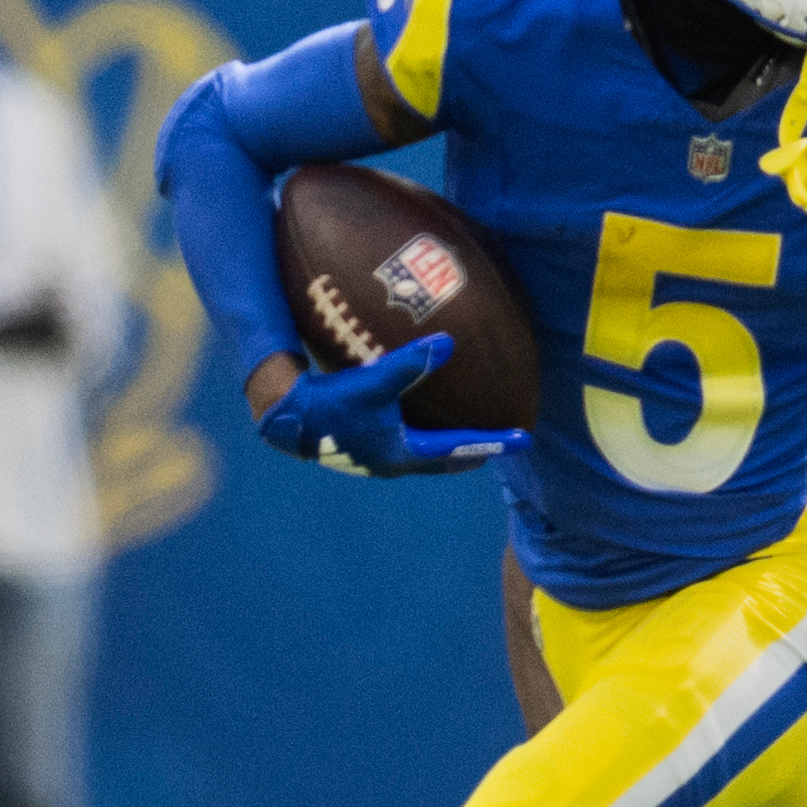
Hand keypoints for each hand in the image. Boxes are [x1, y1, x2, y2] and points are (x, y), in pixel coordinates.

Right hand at [254, 334, 526, 477]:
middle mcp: (394, 463)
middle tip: (496, 444)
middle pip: (445, 461)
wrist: (283, 419)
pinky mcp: (361, 449)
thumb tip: (448, 343)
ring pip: (423, 457)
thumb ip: (409, 364)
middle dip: (471, 452)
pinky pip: (402, 445)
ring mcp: (376, 459)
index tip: (523, 441)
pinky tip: (413, 422)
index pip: (461, 450)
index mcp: (404, 454)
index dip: (494, 443)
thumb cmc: (328, 404)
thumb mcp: (371, 382)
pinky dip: (420, 437)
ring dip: (446, 450)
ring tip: (462, 438)